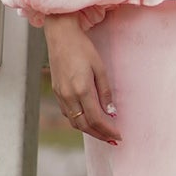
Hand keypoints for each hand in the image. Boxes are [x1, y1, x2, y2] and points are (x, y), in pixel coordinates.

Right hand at [44, 15, 119, 143]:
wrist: (60, 36)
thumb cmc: (82, 48)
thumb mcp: (100, 67)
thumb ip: (105, 91)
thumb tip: (111, 112)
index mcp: (81, 89)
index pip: (96, 119)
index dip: (108, 130)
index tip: (119, 135)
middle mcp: (68, 96)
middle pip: (84, 125)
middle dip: (100, 135)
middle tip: (113, 140)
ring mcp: (60, 95)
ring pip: (74, 122)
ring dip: (89, 131)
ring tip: (103, 133)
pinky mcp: (56, 92)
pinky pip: (68, 114)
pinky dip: (79, 121)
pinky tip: (88, 120)